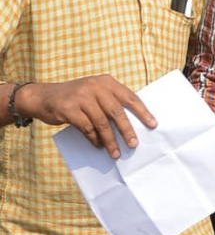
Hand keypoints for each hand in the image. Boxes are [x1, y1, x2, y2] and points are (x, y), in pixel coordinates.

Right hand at [18, 76, 157, 157]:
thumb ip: (111, 103)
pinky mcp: (68, 108)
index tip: (153, 125)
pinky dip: (94, 139)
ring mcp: (80, 96)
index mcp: (106, 82)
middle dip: (127, 130)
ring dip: (110, 140)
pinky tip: (98, 146)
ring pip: (102, 123)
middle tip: (134, 144)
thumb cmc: (76, 98)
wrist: (42, 97)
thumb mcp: (95, 93)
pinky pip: (87, 128)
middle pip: (117, 112)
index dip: (142, 112)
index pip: (129, 97)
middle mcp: (94, 86)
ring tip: (115, 152)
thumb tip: (135, 125)